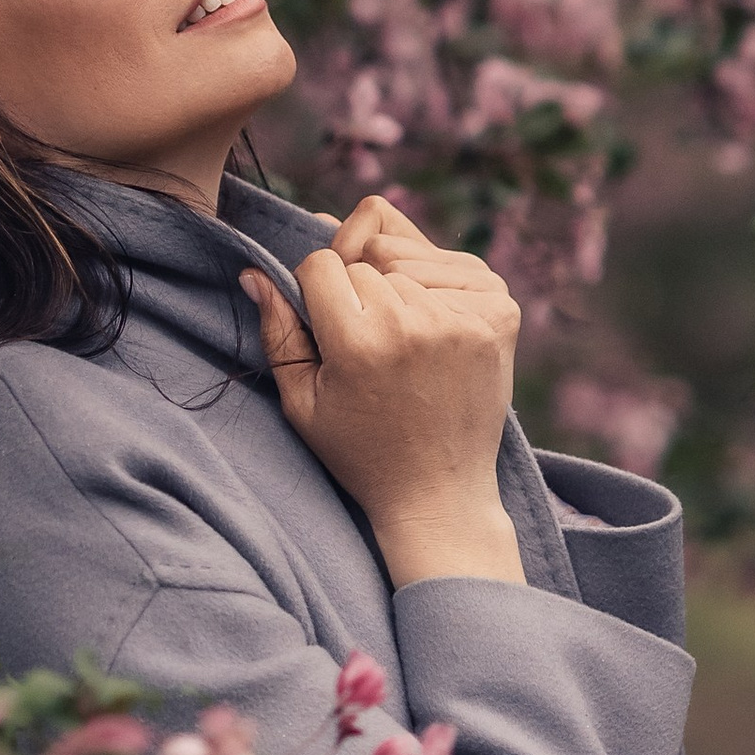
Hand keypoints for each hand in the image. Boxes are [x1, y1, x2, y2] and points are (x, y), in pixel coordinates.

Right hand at [242, 195, 523, 585]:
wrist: (439, 494)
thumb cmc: (362, 452)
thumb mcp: (303, 404)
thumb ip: (278, 332)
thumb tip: (254, 273)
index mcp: (357, 344)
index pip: (320, 262)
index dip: (315, 289)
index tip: (326, 324)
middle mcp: (412, 323)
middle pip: (365, 260)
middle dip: (358, 291)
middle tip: (370, 345)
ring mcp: (462, 318)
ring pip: (407, 260)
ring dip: (399, 285)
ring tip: (402, 339)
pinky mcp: (500, 317)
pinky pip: (457, 265)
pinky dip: (442, 285)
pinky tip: (437, 328)